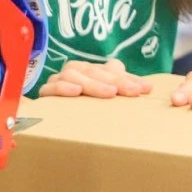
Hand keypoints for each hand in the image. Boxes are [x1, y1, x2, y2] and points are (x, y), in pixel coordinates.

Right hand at [38, 58, 153, 97]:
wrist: (51, 123)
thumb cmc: (83, 107)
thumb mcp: (105, 95)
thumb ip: (122, 86)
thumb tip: (147, 86)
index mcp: (88, 70)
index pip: (109, 69)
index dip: (128, 78)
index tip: (146, 88)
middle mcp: (72, 72)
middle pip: (93, 70)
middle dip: (115, 80)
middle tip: (133, 91)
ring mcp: (56, 81)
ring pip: (73, 75)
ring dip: (93, 83)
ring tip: (109, 92)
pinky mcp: (44, 95)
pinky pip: (49, 88)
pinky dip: (62, 88)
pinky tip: (76, 92)